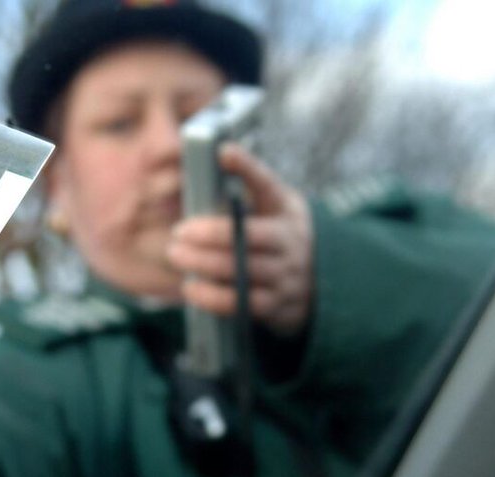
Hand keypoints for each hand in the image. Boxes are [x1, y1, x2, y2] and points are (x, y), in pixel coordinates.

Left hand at [167, 143, 313, 336]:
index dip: (246, 167)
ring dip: (204, 263)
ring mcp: (286, 276)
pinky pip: (242, 304)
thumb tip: (209, 160)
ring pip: (243, 271)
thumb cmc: (277, 234)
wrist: (317, 282)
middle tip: (179, 231)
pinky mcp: (277, 307)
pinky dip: (212, 296)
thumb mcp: (272, 206)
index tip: (223, 152)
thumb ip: (244, 188)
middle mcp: (290, 242)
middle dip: (211, 234)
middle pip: (249, 237)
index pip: (267, 184)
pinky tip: (190, 287)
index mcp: (286, 209)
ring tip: (177, 254)